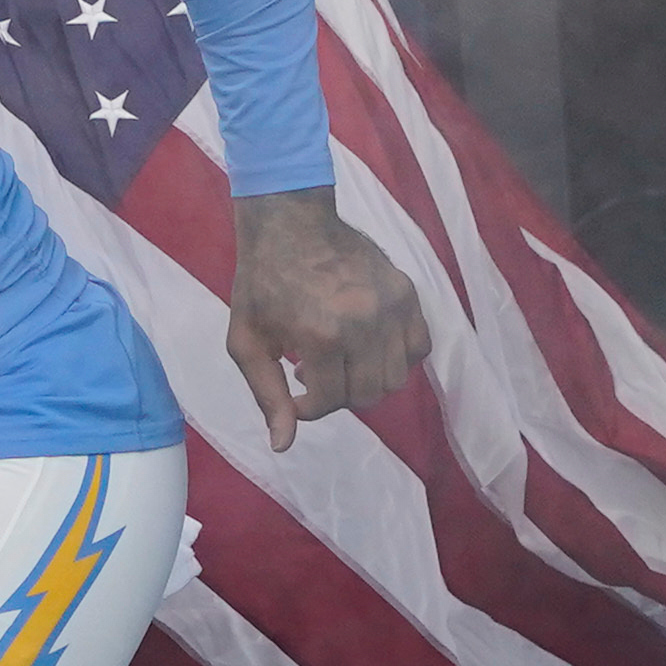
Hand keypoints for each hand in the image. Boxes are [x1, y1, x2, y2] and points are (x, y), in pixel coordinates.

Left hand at [223, 188, 429, 451]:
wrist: (292, 220)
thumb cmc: (262, 282)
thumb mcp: (247, 341)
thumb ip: (266, 394)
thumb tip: (283, 444)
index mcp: (320, 335)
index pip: (330, 402)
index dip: (308, 408)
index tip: (295, 392)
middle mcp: (363, 323)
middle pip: (368, 396)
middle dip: (339, 396)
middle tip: (317, 375)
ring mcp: (391, 306)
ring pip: (396, 378)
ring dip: (367, 380)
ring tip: (341, 359)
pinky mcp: (408, 292)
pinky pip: (419, 347)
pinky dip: (398, 358)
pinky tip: (368, 346)